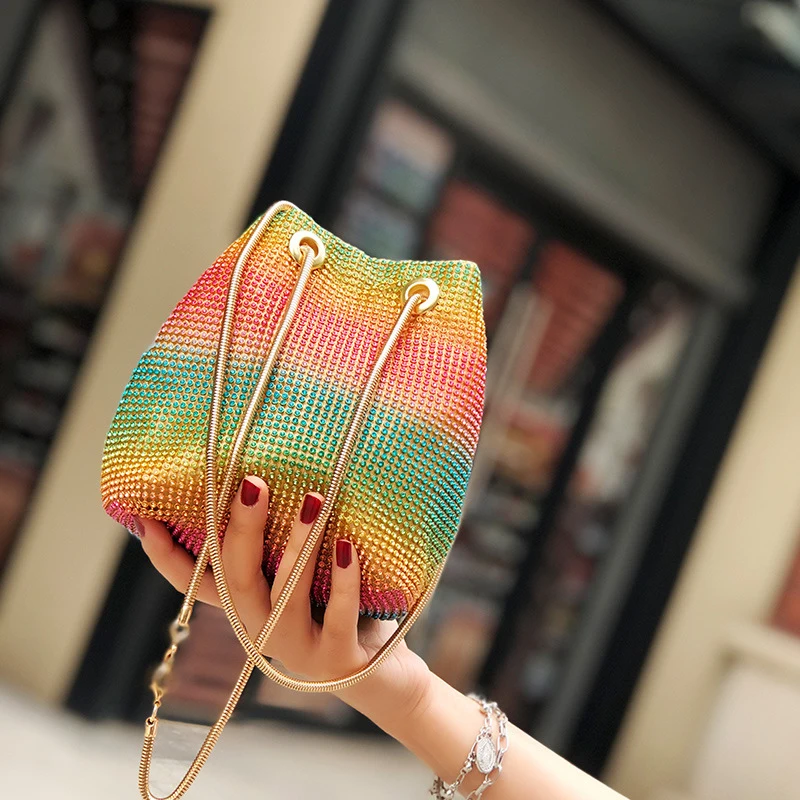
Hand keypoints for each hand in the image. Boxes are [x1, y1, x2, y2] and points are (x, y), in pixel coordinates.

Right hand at [136, 476, 431, 726]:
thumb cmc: (336, 611)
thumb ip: (278, 548)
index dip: (167, 557)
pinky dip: (342, 580)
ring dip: (297, 544)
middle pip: (237, 580)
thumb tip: (265, 484)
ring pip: (285, 594)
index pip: (197, 583)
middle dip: (241, 530)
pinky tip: (346, 546)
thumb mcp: (299, 579)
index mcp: (247, 607)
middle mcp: (262, 630)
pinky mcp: (337, 658)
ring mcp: (298, 648)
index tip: (144, 519)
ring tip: (312, 498)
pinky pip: (337, 615)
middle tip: (250, 483)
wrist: (382, 677)